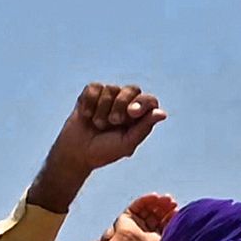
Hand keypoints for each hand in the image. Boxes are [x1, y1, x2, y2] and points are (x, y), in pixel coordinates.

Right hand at [28, 83, 163, 210]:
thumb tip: (162, 113)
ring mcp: (108, 96)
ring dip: (102, 110)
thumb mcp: (127, 143)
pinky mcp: (91, 93)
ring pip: (111, 89)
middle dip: (121, 105)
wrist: (77, 153)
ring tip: (97, 124)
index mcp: (139, 115)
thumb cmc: (105, 150)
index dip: (143, 103)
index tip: (133, 112)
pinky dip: (89, 103)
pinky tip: (86, 116)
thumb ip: (144, 127)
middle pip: (132, 89)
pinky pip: (94, 88)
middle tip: (113, 122)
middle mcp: (126, 102)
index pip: (149, 100)